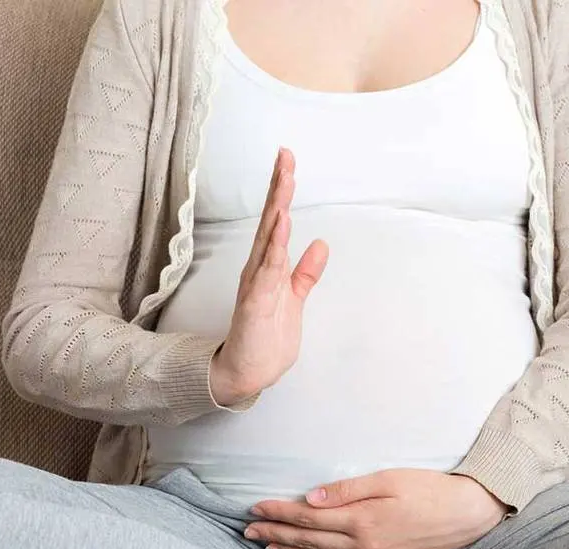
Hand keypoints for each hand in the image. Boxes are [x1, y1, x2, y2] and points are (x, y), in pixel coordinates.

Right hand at [209, 148, 328, 405]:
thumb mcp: (294, 298)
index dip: (282, 191)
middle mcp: (258, 269)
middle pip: (271, 221)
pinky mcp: (255, 305)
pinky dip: (274, 249)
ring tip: (285, 185)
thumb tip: (321, 243)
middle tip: (285, 156)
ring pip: (268, 242)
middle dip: (278, 189)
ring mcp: (255, 286)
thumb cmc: (267, 336)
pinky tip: (281, 228)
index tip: (288, 161)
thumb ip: (305, 272)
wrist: (247, 372)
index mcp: (268, 266)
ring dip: (277, 213)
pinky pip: (265, 273)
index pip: (277, 221)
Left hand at [245, 469, 507, 548]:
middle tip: (249, 531)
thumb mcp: (389, 479)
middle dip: (276, 535)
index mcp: (363, 521)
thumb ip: (348, 490)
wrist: (468, 513)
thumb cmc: (431, 489)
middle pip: (309, 541)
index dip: (280, 513)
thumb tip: (311, 497)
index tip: (256, 509)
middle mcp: (364, 546)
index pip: (309, 517)